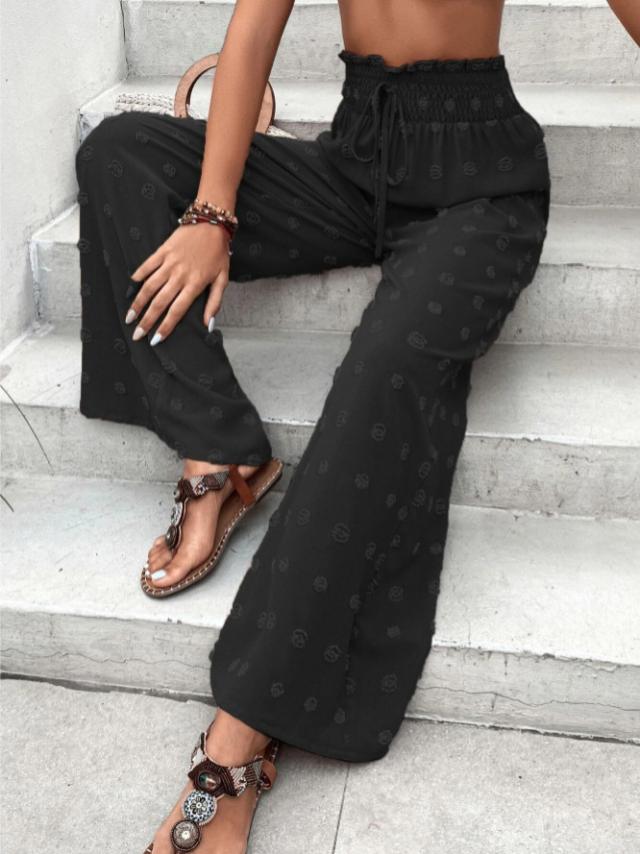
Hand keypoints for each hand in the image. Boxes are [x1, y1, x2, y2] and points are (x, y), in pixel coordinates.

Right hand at [125, 223, 230, 344]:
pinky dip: (137, 277)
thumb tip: (208, 325)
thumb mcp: (222, 279)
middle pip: (159, 302)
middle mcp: (180, 275)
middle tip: (137, 334)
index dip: (165, 327)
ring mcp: (169, 263)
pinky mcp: (162, 251)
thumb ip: (214, 302)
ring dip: (138, 303)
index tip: (155, 340)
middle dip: (146, 321)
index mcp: (195, 284)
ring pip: (149, 287)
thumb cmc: (218, 253)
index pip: (177, 311)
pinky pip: (146, 266)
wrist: (211, 223)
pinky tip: (130, 289)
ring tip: (129, 317)